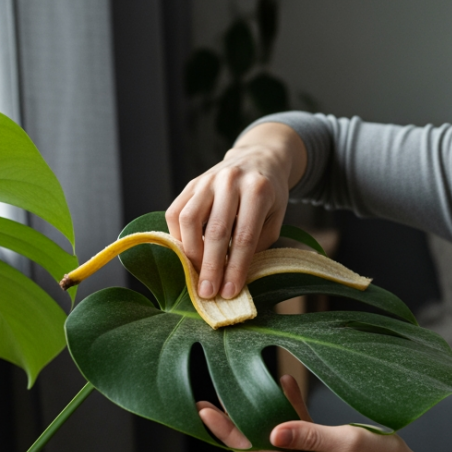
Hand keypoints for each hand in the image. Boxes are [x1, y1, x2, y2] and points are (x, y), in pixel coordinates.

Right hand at [165, 122, 304, 299]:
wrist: (258, 158)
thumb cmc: (269, 195)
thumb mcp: (276, 217)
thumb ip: (259, 243)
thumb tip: (235, 275)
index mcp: (258, 190)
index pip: (245, 237)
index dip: (236, 268)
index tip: (230, 292)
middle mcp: (230, 181)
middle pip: (216, 231)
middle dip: (211, 267)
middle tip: (207, 293)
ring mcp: (207, 180)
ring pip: (189, 220)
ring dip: (190, 253)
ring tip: (195, 274)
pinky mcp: (191, 183)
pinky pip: (175, 212)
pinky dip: (178, 236)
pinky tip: (186, 253)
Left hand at [196, 375, 427, 451]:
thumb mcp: (347, 442)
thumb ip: (309, 435)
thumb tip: (272, 432)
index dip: (227, 434)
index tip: (206, 413)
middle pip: (256, 447)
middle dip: (231, 426)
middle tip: (206, 404)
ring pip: (273, 438)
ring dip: (257, 415)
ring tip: (235, 392)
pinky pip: (296, 431)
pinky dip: (289, 411)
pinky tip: (285, 386)